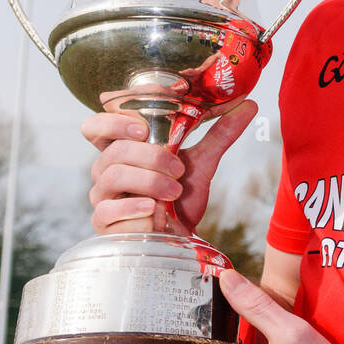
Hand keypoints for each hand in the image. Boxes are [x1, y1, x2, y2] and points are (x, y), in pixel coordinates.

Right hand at [82, 99, 258, 234]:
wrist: (182, 237)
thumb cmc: (180, 198)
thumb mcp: (202, 163)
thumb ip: (221, 134)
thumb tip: (249, 105)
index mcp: (122, 150)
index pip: (95, 127)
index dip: (113, 122)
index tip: (143, 128)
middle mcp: (106, 170)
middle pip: (113, 151)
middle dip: (150, 156)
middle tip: (177, 168)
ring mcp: (102, 197)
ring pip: (113, 176)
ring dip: (149, 181)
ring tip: (174, 191)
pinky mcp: (104, 223)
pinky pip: (110, 210)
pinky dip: (135, 208)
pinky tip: (153, 210)